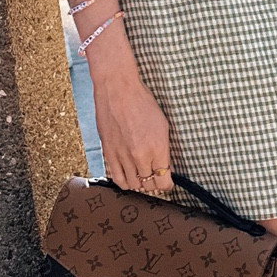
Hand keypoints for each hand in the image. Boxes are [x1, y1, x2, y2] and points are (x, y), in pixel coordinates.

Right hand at [91, 61, 173, 194]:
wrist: (118, 91)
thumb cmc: (142, 103)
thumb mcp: (162, 125)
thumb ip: (163, 149)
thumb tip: (164, 166)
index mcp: (157, 148)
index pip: (164, 182)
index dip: (167, 185)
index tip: (168, 182)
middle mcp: (139, 156)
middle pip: (149, 185)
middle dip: (154, 184)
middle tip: (156, 178)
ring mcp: (122, 156)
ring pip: (133, 185)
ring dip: (140, 184)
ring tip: (143, 177)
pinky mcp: (108, 154)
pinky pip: (116, 178)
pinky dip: (125, 182)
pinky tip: (129, 178)